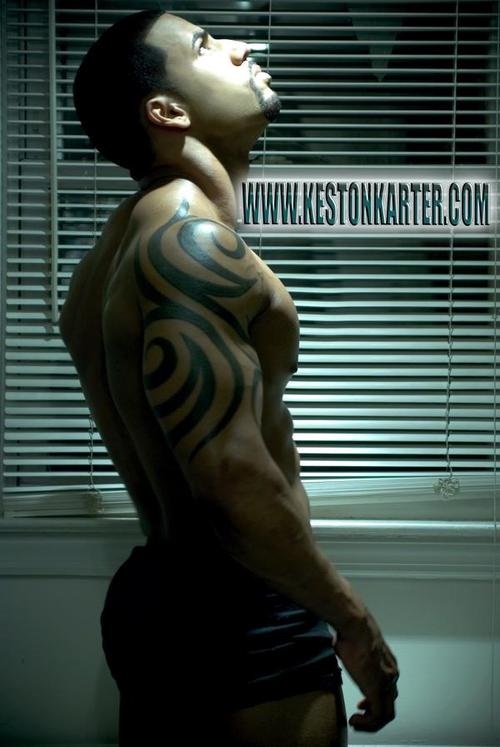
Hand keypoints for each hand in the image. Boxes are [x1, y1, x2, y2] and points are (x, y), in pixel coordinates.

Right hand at [334, 609, 398, 731]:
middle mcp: (391, 674)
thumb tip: (337, 647)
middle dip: (373, 715)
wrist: (354, 626)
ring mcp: (386, 683)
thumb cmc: (352, 629)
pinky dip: (367, 723)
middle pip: (389, 704)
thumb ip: (350, 652)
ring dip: (371, 723)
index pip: (387, 689)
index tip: (361, 705)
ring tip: (356, 723)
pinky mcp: (377, 689)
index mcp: (387, 663)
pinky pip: (377, 716)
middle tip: (359, 718)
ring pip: (386, 714)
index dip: (374, 700)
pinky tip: (354, 720)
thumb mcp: (353, 645)